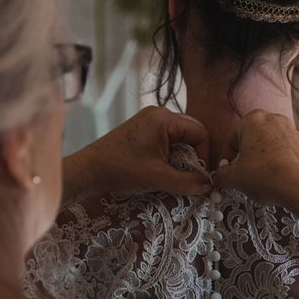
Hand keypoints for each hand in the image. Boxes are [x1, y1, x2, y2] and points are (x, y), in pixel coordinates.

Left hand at [64, 107, 210, 203]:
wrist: (88, 171)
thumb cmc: (121, 170)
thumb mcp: (159, 178)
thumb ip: (188, 182)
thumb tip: (209, 185)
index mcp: (164, 118)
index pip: (200, 133)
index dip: (204, 155)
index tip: (201, 176)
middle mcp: (158, 113)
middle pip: (191, 133)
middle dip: (194, 156)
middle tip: (191, 177)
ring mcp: (149, 120)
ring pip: (179, 137)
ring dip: (181, 157)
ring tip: (175, 174)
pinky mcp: (142, 129)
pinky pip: (167, 139)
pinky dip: (170, 154)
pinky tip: (163, 169)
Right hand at [213, 110, 298, 204]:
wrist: (298, 186)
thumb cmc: (263, 175)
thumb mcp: (233, 178)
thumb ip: (221, 175)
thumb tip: (218, 176)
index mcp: (251, 120)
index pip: (232, 139)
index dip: (227, 157)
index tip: (227, 171)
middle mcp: (273, 118)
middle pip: (253, 136)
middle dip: (248, 152)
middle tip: (245, 171)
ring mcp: (292, 128)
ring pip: (275, 136)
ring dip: (269, 148)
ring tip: (266, 170)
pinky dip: (296, 144)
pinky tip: (292, 154)